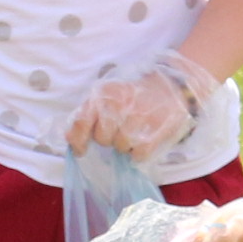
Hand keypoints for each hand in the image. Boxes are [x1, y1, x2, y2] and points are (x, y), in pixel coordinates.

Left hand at [64, 51, 211, 164]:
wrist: (173, 87)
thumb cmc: (135, 94)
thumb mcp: (108, 94)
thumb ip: (87, 113)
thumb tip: (69, 137)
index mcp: (104, 93)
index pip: (81, 121)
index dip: (78, 140)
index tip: (81, 149)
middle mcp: (119, 104)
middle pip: (102, 139)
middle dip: (109, 137)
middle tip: (121, 127)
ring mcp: (139, 118)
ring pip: (121, 148)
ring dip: (126, 144)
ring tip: (136, 130)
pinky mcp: (156, 131)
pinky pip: (138, 154)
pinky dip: (139, 152)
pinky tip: (145, 137)